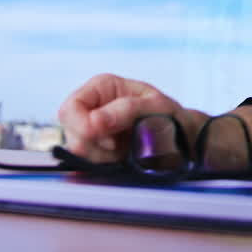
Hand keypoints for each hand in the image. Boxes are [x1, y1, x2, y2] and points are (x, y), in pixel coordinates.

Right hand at [56, 73, 206, 162]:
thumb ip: (124, 111)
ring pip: (77, 151)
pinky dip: (103, 164)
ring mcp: (92, 130)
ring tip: (124, 151)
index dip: (81, 125)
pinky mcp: (96, 150)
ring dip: (101, 157)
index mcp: (102, 87)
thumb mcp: (153, 106)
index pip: (70, 108)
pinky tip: (120, 159)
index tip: (105, 138)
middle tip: (119, 147)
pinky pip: (87, 162)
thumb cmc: (170, 116)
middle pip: (70, 132)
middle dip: (93, 145)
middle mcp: (92, 107)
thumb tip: (94, 122)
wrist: (181, 138)